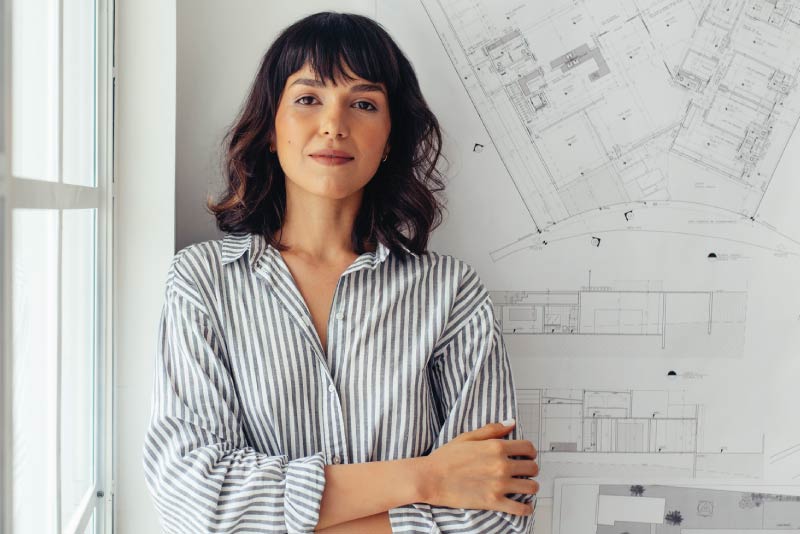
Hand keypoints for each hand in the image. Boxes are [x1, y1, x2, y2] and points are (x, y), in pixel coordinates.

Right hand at [420, 420, 538, 515]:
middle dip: (531, 469)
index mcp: (496, 447)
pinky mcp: (493, 502)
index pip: (528, 448)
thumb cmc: (445, 458)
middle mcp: (501, 465)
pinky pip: (520, 509)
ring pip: (531, 487)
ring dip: (530, 487)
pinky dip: (525, 509)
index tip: (529, 455)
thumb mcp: (468, 437)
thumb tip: (510, 423)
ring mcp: (499, 485)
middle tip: (525, 472)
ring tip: (524, 487)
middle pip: (532, 467)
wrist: (430, 478)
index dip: (531, 451)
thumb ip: (492, 429)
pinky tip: (523, 506)